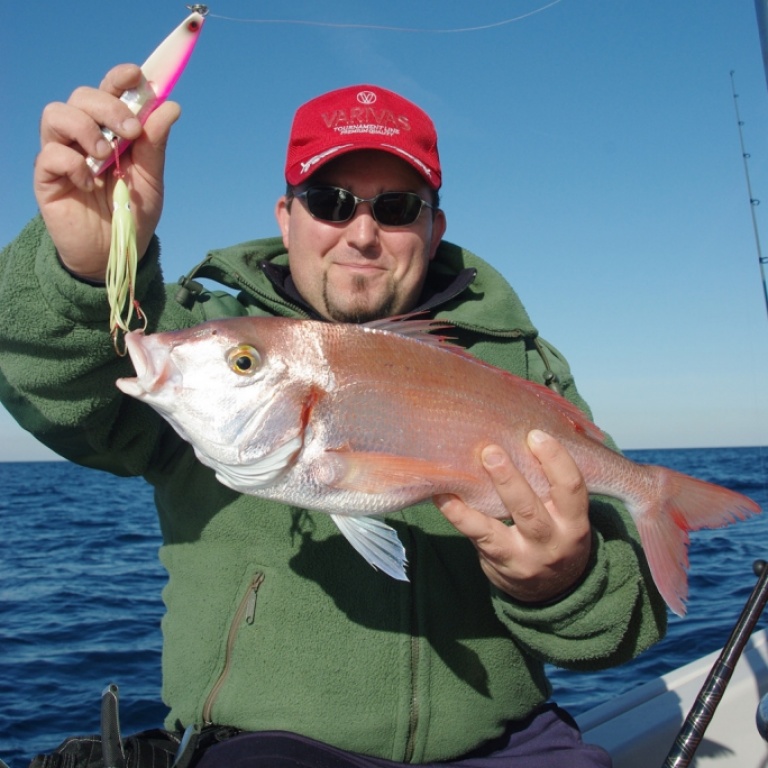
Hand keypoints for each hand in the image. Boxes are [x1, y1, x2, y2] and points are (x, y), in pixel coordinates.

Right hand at [34, 63, 180, 280]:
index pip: (108, 91)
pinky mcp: (47, 177)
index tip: (137, 77)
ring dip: (86, 128)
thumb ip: (155, 145)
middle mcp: (82, 136)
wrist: (115, 253)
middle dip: (109, 107)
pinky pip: (50, 153)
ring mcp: (62, 154)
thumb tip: (170, 106)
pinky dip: (73, 163)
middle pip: (82, 96)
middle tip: (131, 132)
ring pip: (57, 114)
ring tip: (107, 157)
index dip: (119, 78)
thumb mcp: (151, 180)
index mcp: (110, 131)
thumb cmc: (132, 213)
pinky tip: (91, 183)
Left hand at [434, 430, 592, 603]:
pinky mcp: (500, 563)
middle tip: (491, 450)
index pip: (572, 488)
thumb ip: (553, 484)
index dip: (556, 460)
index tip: (536, 435)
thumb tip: (527, 433)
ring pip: (499, 527)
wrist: (552, 591)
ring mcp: (524, 557)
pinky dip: (457, 514)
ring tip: (461, 471)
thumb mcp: (567, 515)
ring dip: (476, 499)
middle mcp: (552, 542)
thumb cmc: (556, 534)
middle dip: (510, 479)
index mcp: (575, 522)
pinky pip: (476, 536)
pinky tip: (442, 495)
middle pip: (531, 509)